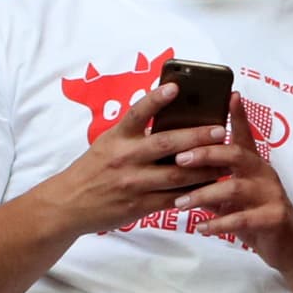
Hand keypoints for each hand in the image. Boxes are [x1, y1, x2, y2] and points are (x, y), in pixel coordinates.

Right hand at [42, 82, 228, 235]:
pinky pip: (171, 199)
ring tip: (225, 162)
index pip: (137, 113)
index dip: (156, 99)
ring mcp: (132, 183)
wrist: (67, 205)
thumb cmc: (94, 168)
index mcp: (117, 137)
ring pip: (175, 176)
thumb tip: (171, 113)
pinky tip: (210, 187)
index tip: (175, 87)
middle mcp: (124, 158)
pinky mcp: (138, 206)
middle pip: (165, 144)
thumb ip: (134, 131)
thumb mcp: (107, 142)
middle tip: (220, 130)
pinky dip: (192, 193)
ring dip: (203, 168)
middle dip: (196, 137)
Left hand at [172, 93, 292, 270]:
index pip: (245, 135)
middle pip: (236, 155)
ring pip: (235, 187)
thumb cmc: (258, 217)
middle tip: (180, 159)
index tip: (229, 95)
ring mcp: (272, 195)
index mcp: (255, 165)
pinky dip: (219, 223)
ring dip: (204, 194)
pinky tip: (201, 228)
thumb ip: (215, 183)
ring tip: (180, 203)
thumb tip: (182, 173)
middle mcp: (264, 174)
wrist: (292, 247)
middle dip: (206, 154)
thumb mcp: (236, 198)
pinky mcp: (274, 218)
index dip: (238, 115)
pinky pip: (242, 218)